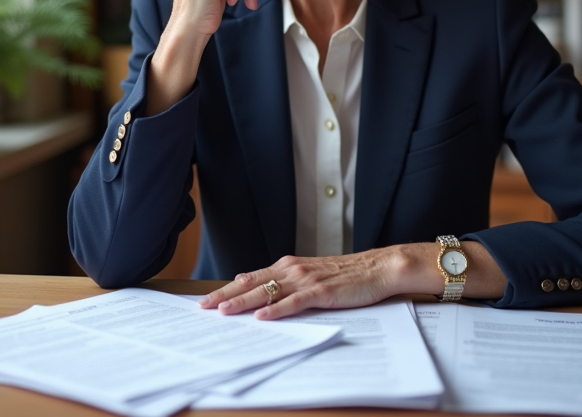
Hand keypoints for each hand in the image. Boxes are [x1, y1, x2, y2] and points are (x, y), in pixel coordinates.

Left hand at [198, 245, 433, 319]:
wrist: (377, 268)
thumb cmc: (345, 274)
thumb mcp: (310, 274)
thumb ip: (285, 281)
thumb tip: (256, 288)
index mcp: (288, 265)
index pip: (250, 277)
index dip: (227, 288)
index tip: (207, 298)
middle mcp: (293, 269)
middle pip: (252, 283)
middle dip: (226, 295)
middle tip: (204, 306)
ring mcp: (306, 279)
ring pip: (268, 291)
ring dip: (244, 302)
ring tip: (224, 311)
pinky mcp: (321, 291)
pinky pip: (294, 302)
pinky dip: (277, 309)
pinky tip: (263, 316)